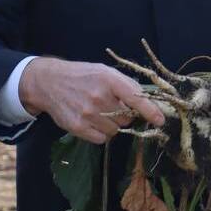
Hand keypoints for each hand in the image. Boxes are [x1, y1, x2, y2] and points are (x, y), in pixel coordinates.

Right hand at [19, 57, 165, 143]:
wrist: (50, 82)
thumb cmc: (82, 76)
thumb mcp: (104, 71)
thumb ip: (125, 85)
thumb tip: (147, 103)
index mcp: (108, 79)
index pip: (135, 98)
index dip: (150, 110)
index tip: (160, 120)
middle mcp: (99, 96)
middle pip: (126, 119)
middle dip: (123, 115)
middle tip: (110, 105)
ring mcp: (87, 113)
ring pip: (115, 131)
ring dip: (111, 125)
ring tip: (98, 112)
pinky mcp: (78, 127)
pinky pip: (102, 139)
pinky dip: (100, 133)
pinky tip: (91, 121)